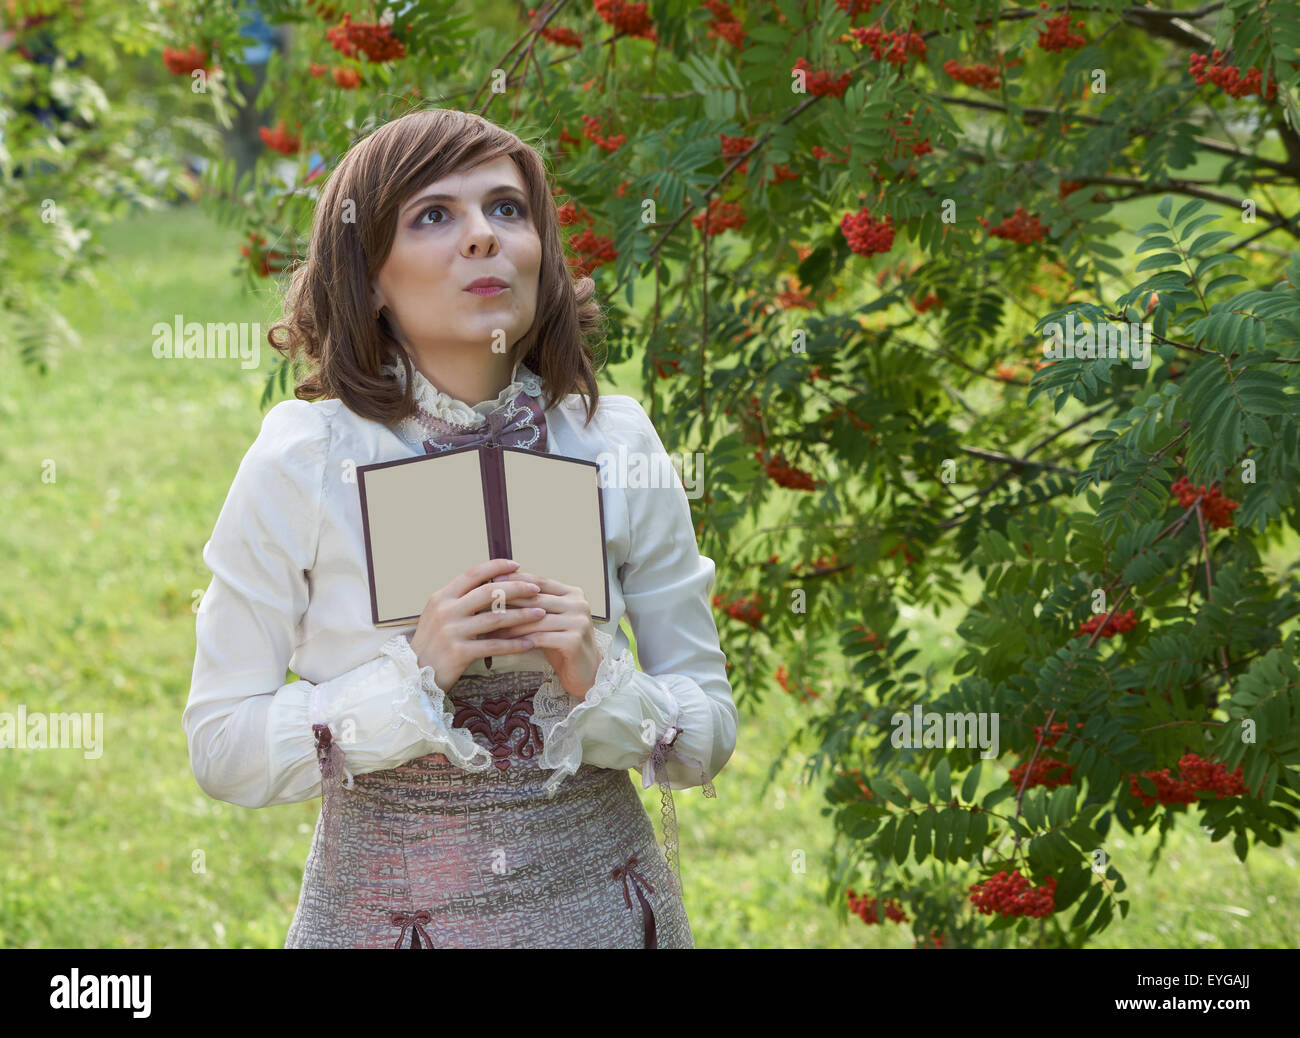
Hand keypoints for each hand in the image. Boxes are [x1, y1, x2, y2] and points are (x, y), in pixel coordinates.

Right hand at [411, 558, 542, 690]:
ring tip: (541, 613)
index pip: (472, 574)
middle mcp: (445, 611)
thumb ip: (459, 600)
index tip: (516, 565)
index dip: (496, 567)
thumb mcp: (438, 615)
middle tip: (536, 589)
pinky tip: (530, 643)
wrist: (413, 674)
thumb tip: (490, 584)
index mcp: (441, 597)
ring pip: (495, 618)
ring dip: (522, 615)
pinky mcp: (459, 653)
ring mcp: (452, 632)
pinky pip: (494, 646)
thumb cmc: (432, 643)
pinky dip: (515, 644)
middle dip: (516, 588)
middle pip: (488, 592)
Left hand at [489, 571, 600, 698]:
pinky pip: (540, 637)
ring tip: (487, 627)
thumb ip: (534, 605)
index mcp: (572, 593)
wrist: (586, 673)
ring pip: (535, 618)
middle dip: (507, 601)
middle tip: (482, 604)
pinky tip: (504, 643)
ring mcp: (578, 621)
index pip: (539, 582)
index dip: (515, 580)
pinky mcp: (574, 640)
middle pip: (535, 598)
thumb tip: (500, 591)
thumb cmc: (562, 645)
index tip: (491, 581)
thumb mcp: (550, 620)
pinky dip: (519, 640)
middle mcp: (578, 603)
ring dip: (509, 623)